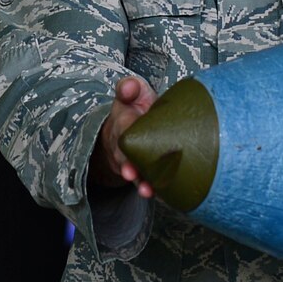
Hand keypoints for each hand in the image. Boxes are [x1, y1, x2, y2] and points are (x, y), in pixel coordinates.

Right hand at [88, 76, 156, 198]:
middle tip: (131, 172)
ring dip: (139, 182)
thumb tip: (128, 86)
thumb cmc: (138, 109)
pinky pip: (145, 184)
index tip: (128, 133)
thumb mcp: (134, 93)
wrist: (134, 130)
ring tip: (145, 189)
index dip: (125, 130)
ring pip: (133, 174)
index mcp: (123, 122)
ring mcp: (132, 162)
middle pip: (123, 156)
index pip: (122, 126)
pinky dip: (151, 190)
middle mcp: (123, 145)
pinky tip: (160, 195)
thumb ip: (130, 87)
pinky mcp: (143, 174)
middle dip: (127, 164)